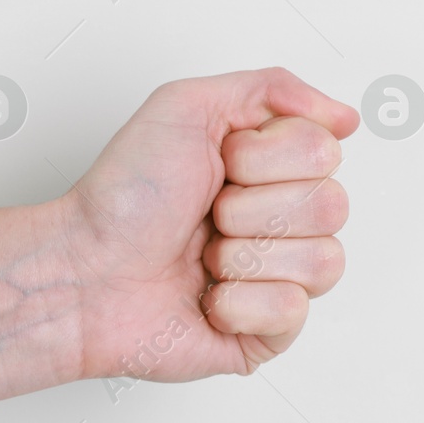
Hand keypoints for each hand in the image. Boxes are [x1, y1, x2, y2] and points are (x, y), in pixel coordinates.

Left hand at [59, 67, 359, 379]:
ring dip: (246, 255)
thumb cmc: (121, 199)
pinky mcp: (265, 333)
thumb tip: (342, 117)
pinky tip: (206, 297)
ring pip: (323, 262)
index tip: (218, 166)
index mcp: (268, 170)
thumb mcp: (184, 106)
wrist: (80, 271)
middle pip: (332, 206)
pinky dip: (239, 301)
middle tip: (205, 217)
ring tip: (203, 258)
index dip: (263, 157)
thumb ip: (271, 89)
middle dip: (251, 208)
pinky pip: (294, 311)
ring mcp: (275, 279)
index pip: (324, 151)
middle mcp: (278, 222)